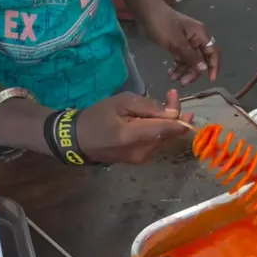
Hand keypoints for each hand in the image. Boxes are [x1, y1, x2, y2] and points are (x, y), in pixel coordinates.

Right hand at [76, 88, 190, 164]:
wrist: (77, 140)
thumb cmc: (97, 117)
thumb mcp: (120, 102)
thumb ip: (147, 107)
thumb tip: (172, 113)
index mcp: (134, 137)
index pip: (168, 129)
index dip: (178, 114)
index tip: (174, 96)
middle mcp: (141, 153)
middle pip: (169, 134)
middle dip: (174, 115)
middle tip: (169, 96)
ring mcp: (141, 159)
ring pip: (164, 139)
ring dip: (167, 122)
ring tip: (159, 106)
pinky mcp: (139, 160)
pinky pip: (156, 143)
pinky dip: (158, 130)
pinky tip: (151, 119)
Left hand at [143, 5, 219, 85]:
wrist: (146, 13)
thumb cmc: (163, 25)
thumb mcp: (177, 42)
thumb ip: (191, 56)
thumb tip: (204, 69)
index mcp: (200, 35)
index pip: (212, 52)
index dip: (213, 66)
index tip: (210, 80)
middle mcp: (196, 39)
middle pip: (201, 59)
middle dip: (193, 72)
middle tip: (182, 82)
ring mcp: (186, 42)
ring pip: (190, 61)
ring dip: (183, 71)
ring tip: (172, 78)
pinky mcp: (177, 44)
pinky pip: (181, 58)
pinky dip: (177, 66)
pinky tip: (171, 73)